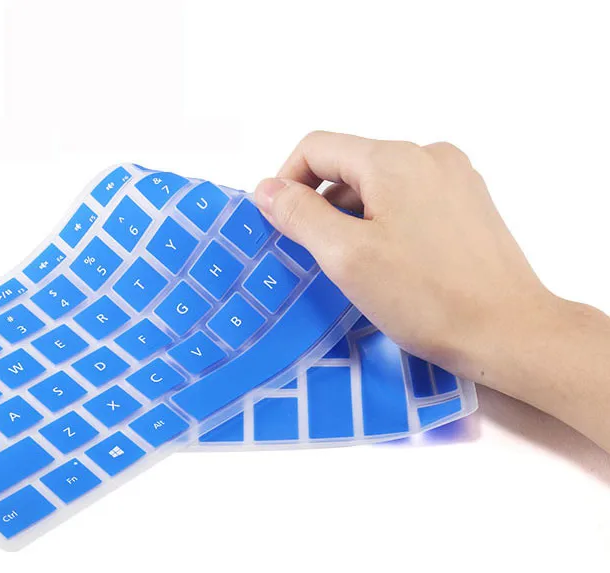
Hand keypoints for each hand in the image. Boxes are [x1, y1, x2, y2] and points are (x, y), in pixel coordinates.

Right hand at [253, 131, 554, 382]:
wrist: (510, 332)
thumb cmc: (426, 297)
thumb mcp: (346, 257)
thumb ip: (299, 215)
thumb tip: (266, 189)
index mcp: (394, 159)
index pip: (317, 148)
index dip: (287, 183)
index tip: (282, 227)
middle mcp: (428, 154)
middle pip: (350, 165)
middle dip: (323, 205)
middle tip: (319, 258)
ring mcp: (455, 177)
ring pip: (380, 184)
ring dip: (355, 216)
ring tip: (359, 267)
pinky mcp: (471, 202)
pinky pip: (411, 198)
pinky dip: (387, 221)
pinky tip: (393, 262)